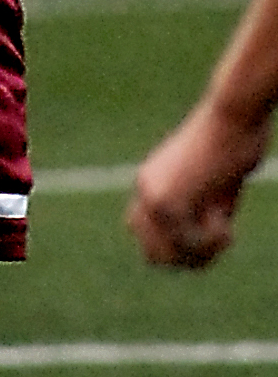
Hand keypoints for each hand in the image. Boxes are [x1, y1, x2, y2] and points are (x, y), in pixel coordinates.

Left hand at [125, 100, 271, 267]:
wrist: (234, 118)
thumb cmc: (234, 145)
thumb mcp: (214, 189)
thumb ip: (200, 217)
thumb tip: (196, 253)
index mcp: (150, 182)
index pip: (143, 234)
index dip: (178, 247)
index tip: (210, 236)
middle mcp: (145, 190)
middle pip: (153, 254)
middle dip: (189, 259)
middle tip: (220, 240)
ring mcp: (153, 197)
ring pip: (170, 254)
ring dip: (202, 253)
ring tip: (224, 231)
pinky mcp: (168, 201)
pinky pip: (188, 244)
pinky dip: (213, 242)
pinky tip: (226, 221)